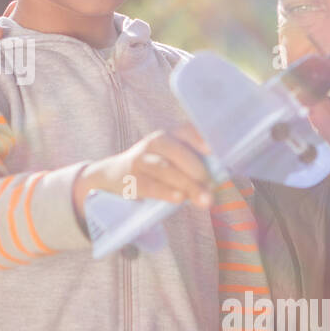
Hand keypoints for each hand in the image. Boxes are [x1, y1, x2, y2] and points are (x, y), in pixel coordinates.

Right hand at [72, 124, 213, 222]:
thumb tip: (217, 183)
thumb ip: (192, 166)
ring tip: (205, 199)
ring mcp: (141, 160)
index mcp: (168, 136)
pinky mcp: (131, 179)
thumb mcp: (169, 159)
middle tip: (212, 186)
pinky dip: (166, 191)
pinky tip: (179, 199)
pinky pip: (150, 185)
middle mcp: (154, 143)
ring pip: (165, 169)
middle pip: (177, 153)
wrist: (112, 175)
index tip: (212, 149)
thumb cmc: (152, 169)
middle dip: (197, 170)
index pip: (186, 131)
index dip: (199, 138)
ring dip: (188, 184)